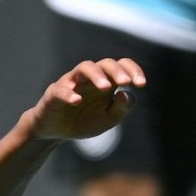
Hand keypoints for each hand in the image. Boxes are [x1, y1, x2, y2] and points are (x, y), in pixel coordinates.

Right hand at [29, 58, 145, 142]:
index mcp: (106, 81)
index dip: (133, 71)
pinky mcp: (54, 93)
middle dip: (116, 71)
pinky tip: (77, 101)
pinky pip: (61, 89)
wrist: (56, 132)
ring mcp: (71, 83)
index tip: (141, 84)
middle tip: (125, 83)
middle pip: (105, 63)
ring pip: (84, 67)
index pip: (122, 66)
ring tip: (106, 88)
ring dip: (96, 75)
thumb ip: (121, 108)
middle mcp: (90, 78)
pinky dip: (69, 94)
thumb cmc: (84, 121)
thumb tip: (126, 93)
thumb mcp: (108, 119)